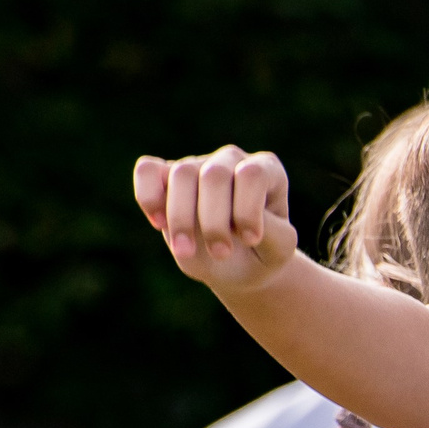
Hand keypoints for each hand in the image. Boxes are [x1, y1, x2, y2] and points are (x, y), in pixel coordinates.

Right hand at [133, 147, 299, 288]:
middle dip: (213, 221)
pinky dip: (148, 196)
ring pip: (182, 174)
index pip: (252, 174)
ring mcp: (198, 165)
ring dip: (180, 217)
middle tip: (221, 254)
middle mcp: (232, 160)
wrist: (239, 266)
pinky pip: (149, 170)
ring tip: (185, 252)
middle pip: (214, 175)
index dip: (248, 208)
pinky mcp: (166, 176)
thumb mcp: (280, 250)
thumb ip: (272, 233)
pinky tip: (159, 224)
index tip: (251, 240)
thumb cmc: (262, 253)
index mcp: (266, 171)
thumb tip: (237, 218)